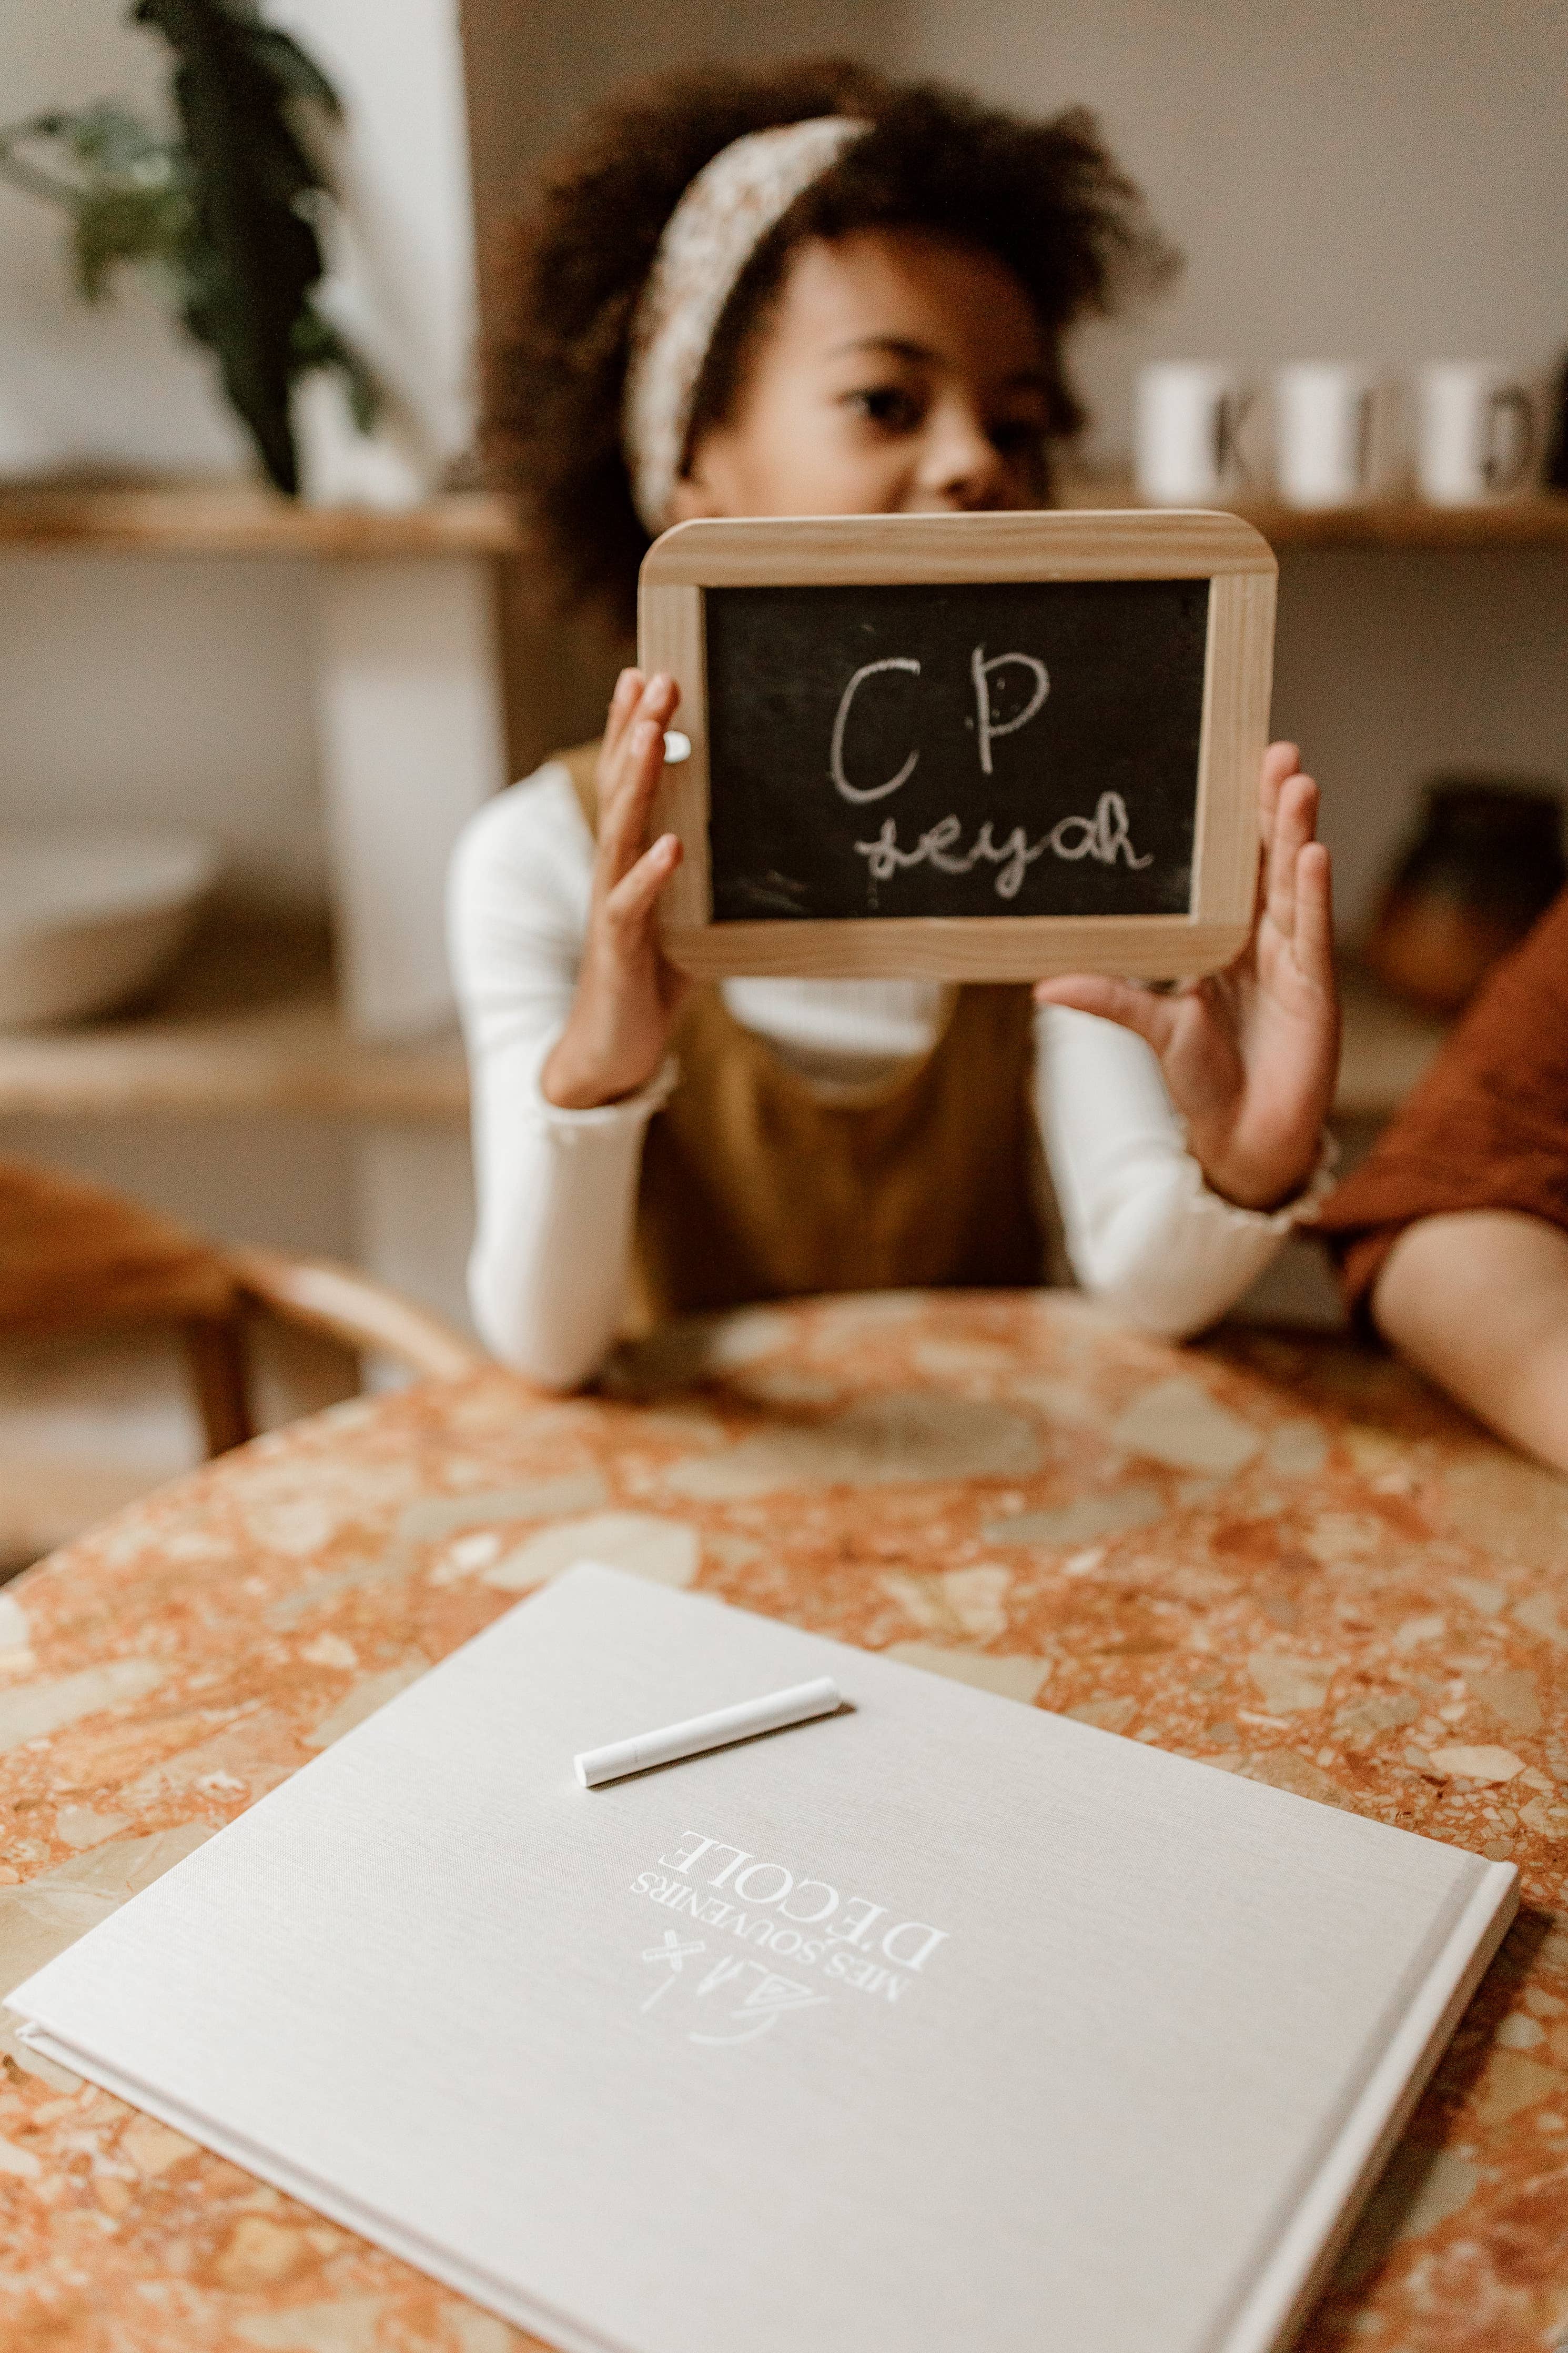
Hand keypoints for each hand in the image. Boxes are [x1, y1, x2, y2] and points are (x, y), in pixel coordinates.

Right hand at [541, 669, 690, 1108]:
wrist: (610, 1053)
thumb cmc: (648, 984)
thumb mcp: (684, 921)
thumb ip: (704, 883)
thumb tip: (749, 852)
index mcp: (628, 864)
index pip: (629, 784)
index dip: (631, 729)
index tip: (645, 673)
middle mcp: (612, 876)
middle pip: (622, 791)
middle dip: (635, 730)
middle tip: (654, 676)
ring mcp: (610, 911)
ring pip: (620, 833)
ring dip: (638, 781)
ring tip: (654, 732)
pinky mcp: (618, 951)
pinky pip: (631, 907)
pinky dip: (650, 875)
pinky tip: (670, 845)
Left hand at [1035, 743, 1338, 1209]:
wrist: (1243, 1137)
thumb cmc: (1203, 1080)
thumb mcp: (1152, 1028)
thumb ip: (1109, 1000)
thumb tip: (1042, 987)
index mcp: (1223, 939)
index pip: (1233, 868)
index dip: (1237, 820)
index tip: (1235, 766)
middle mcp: (1261, 940)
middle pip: (1269, 861)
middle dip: (1273, 806)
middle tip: (1275, 751)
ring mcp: (1292, 959)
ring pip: (1293, 884)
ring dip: (1297, 832)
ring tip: (1296, 782)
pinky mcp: (1315, 988)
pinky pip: (1312, 931)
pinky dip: (1313, 893)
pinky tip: (1314, 854)